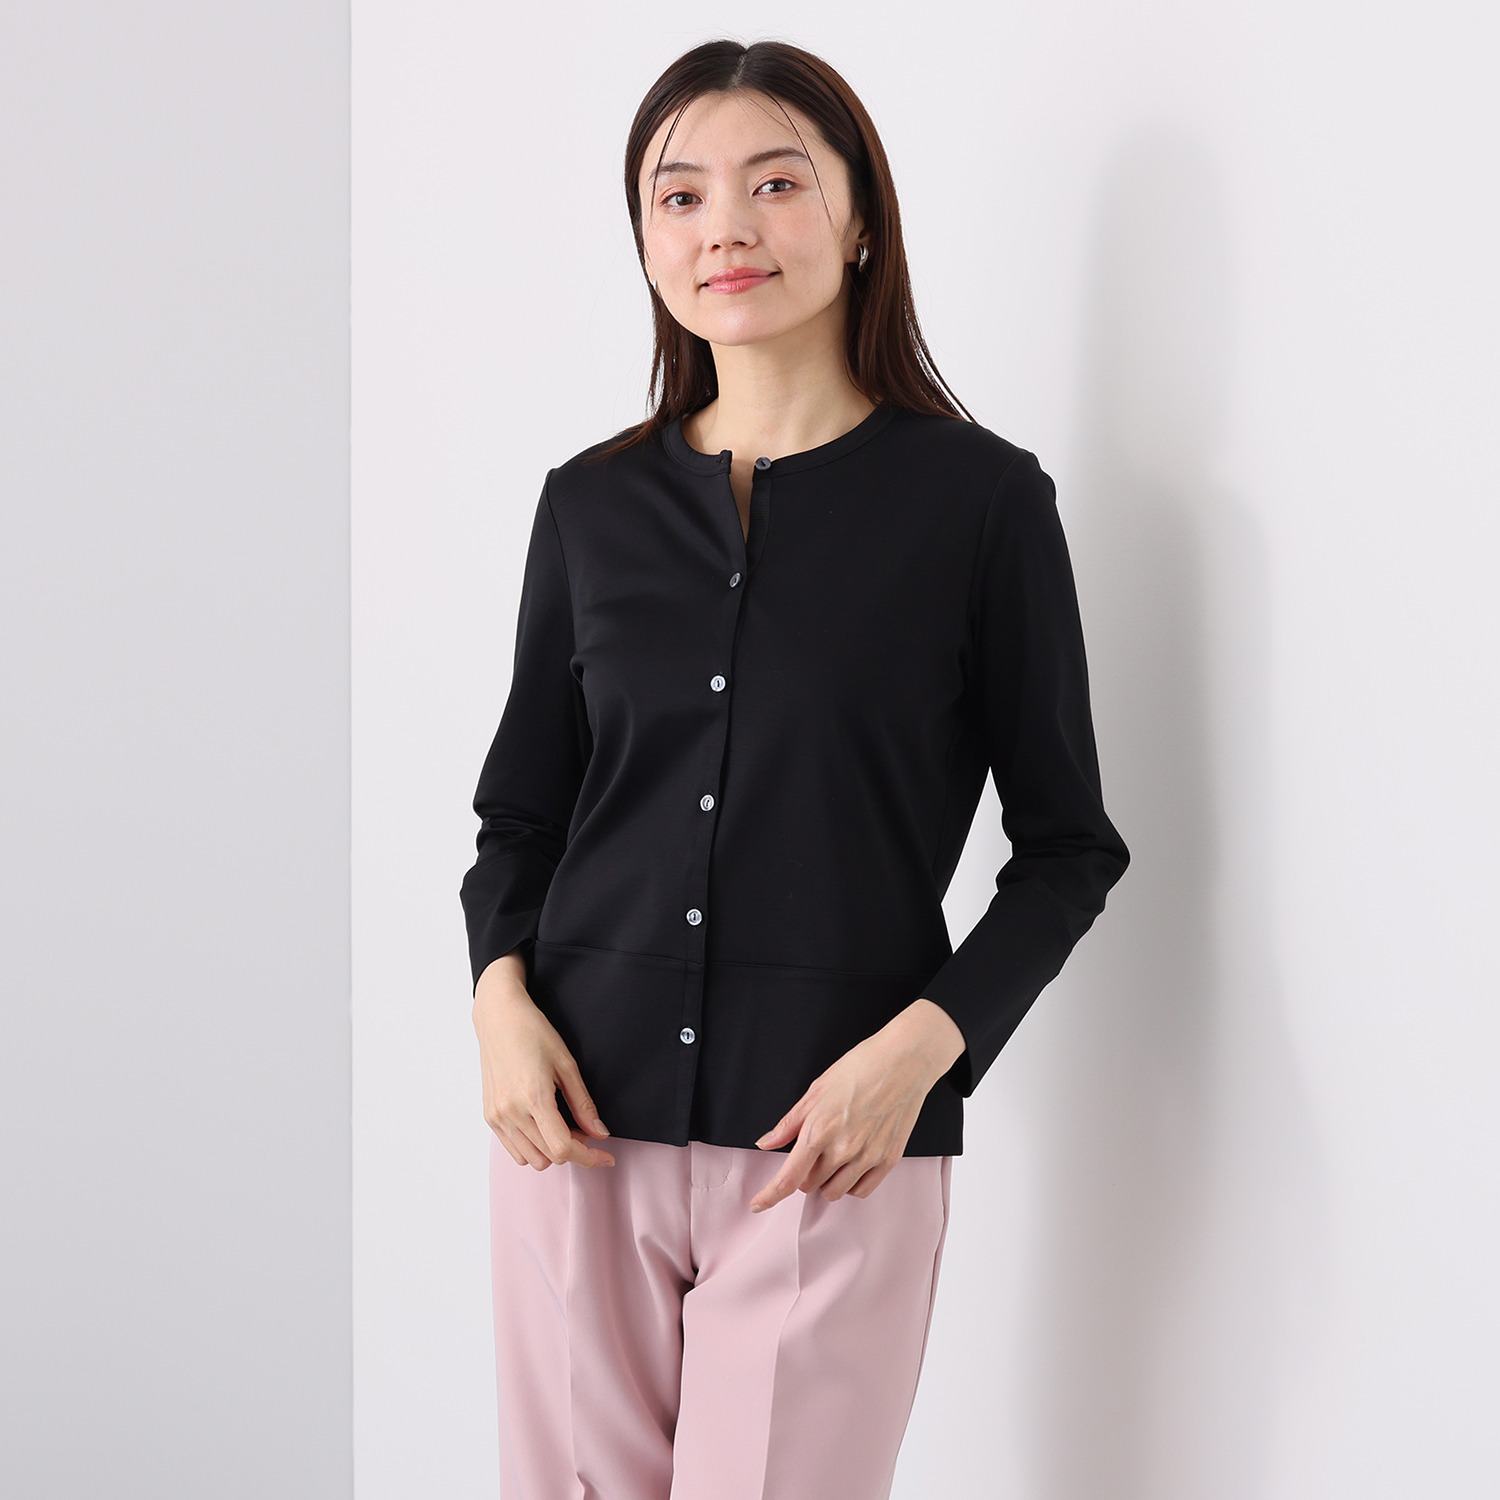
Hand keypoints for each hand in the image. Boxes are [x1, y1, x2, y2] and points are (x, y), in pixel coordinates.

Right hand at [473, 949, 615, 1170]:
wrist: (498, 1017)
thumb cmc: (533, 1032)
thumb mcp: (567, 1064)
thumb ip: (583, 1103)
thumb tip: (599, 1132)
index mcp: (533, 1098)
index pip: (563, 1149)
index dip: (589, 1158)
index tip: (605, 1156)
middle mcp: (511, 1112)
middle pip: (549, 1158)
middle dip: (573, 1149)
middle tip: (582, 1126)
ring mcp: (497, 1116)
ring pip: (531, 1159)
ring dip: (551, 1151)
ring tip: (561, 1123)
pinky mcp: (490, 1116)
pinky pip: (514, 1149)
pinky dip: (532, 1146)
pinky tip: (542, 1124)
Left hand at [748, 999, 965, 1208]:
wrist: (904, 1061)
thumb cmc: (861, 1067)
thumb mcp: (816, 1090)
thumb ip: (789, 1123)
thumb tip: (765, 1143)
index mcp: (819, 1130)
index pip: (788, 1178)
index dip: (768, 1196)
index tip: (758, 1205)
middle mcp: (842, 1149)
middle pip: (809, 1186)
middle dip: (804, 1173)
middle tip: (813, 1149)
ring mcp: (867, 1157)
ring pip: (834, 1192)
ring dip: (826, 1181)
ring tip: (834, 1154)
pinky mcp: (888, 1160)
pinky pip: (861, 1191)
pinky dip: (851, 1184)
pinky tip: (852, 1165)